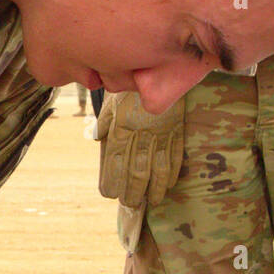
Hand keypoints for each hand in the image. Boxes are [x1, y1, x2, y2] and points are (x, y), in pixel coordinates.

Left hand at [95, 91, 184, 207]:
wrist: (163, 69)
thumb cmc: (133, 89)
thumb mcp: (113, 101)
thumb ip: (105, 121)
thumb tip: (95, 138)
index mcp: (123, 127)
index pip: (116, 159)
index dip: (113, 178)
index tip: (109, 193)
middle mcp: (142, 133)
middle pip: (137, 168)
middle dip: (133, 189)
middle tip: (129, 203)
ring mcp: (162, 133)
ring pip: (158, 167)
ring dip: (154, 187)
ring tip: (151, 202)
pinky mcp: (177, 131)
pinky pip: (175, 156)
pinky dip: (172, 173)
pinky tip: (167, 186)